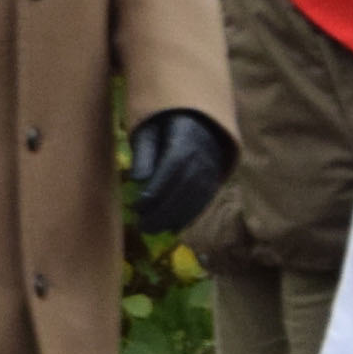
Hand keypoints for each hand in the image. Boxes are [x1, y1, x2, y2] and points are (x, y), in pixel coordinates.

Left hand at [124, 109, 235, 235]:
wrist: (199, 124)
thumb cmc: (164, 129)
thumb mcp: (148, 132)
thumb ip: (143, 153)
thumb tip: (137, 178)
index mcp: (185, 139)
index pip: (174, 165)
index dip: (157, 188)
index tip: (138, 205)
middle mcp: (203, 156)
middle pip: (186, 186)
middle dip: (164, 209)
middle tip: (142, 226)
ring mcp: (212, 170)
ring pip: (197, 197)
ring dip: (175, 217)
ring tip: (153, 229)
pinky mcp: (215, 181)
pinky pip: (205, 201)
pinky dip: (189, 217)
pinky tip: (172, 228)